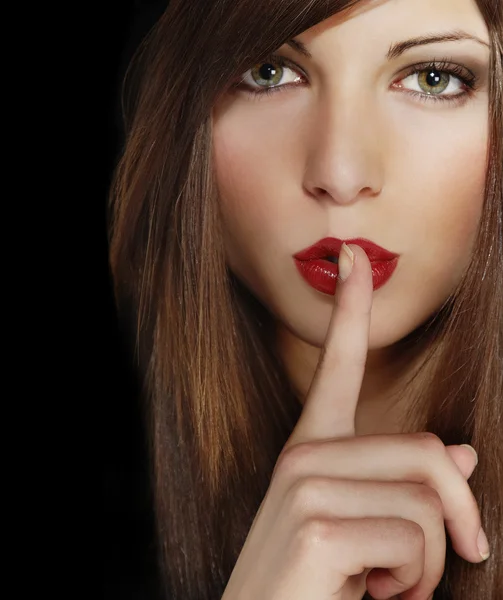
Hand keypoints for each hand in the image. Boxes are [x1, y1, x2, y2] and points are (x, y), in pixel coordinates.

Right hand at [221, 244, 485, 599]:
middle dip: (458, 519)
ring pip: (427, 503)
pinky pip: (411, 540)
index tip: (354, 259)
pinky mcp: (314, 523)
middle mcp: (305, 453)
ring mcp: (305, 482)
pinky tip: (367, 593)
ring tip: (386, 584)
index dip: (349, 308)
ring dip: (427, 565)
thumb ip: (405, 486)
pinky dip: (411, 585)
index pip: (336, 365)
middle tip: (438, 569)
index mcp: (313, 447)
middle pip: (428, 453)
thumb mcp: (364, 530)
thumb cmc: (314, 583)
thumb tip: (464, 455)